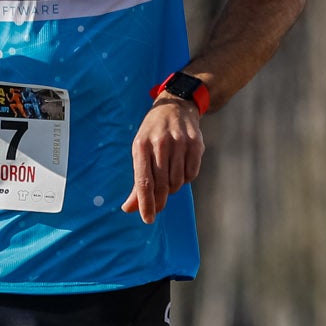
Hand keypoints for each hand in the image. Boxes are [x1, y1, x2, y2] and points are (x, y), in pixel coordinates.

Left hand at [123, 96, 205, 221]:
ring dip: (173, 187)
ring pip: (177, 182)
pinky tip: (181, 168)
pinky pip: (191, 174)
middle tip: (158, 207)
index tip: (147, 219)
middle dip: (159, 201)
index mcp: (142, 146)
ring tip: (169, 177)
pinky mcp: (196, 144)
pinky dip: (186, 178)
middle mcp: (161, 143)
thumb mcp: (140, 151)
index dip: (146, 204)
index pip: (144, 182)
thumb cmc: (153, 134)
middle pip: (161, 185)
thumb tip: (129, 209)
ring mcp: (180, 142)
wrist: (175, 106)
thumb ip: (137, 182)